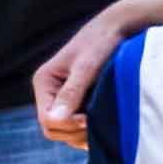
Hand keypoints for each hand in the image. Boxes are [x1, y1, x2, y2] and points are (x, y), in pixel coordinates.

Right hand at [30, 12, 122, 147]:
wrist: (118, 28)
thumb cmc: (102, 42)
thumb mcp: (87, 66)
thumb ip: (72, 92)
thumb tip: (54, 120)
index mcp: (44, 81)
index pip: (47, 119)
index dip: (67, 125)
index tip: (90, 119)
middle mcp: (49, 92)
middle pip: (52, 130)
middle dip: (74, 132)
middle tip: (98, 124)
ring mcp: (62, 99)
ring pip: (65, 132)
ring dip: (82, 134)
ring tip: (103, 124)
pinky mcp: (77, 102)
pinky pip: (76, 128)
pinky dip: (88, 131)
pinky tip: (104, 124)